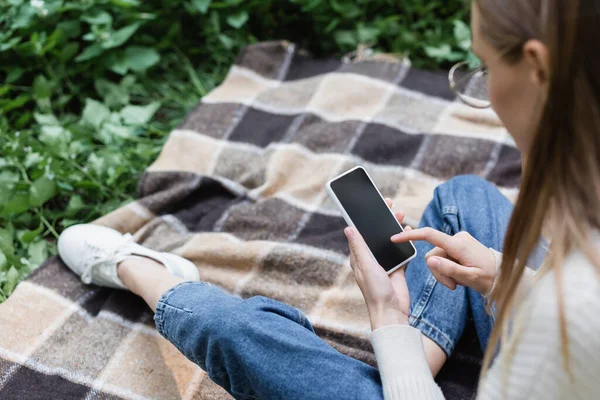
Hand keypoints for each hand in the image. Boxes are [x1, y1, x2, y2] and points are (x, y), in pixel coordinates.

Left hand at [344, 198, 411, 329]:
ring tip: (401, 215)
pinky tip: (409, 231)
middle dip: (383, 219)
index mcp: (359, 257)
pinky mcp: (397, 268)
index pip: (360, 233)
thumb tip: (348, 228)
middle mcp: (370, 259)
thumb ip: (359, 246)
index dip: (365, 218)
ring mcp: (384, 263)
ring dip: (394, 228)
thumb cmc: (375, 291)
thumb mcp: (366, 265)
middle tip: (391, 205)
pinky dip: (405, 241)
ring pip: (389, 240)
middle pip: (376, 234)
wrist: (392, 311)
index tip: (372, 205)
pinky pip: (401, 251)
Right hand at [390, 227, 496, 295]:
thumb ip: (448, 269)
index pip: (429, 235)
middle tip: (453, 286)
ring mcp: (459, 242)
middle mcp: (457, 239)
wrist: (505, 276)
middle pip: (433, 255)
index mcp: (458, 244)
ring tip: (460, 283)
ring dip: (445, 273)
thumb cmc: (490, 278)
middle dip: (439, 272)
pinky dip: (450, 269)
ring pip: (438, 259)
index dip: (410, 236)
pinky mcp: (460, 246)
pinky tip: (461, 276)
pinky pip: (446, 258)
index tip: (395, 238)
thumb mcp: (469, 278)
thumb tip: (429, 260)